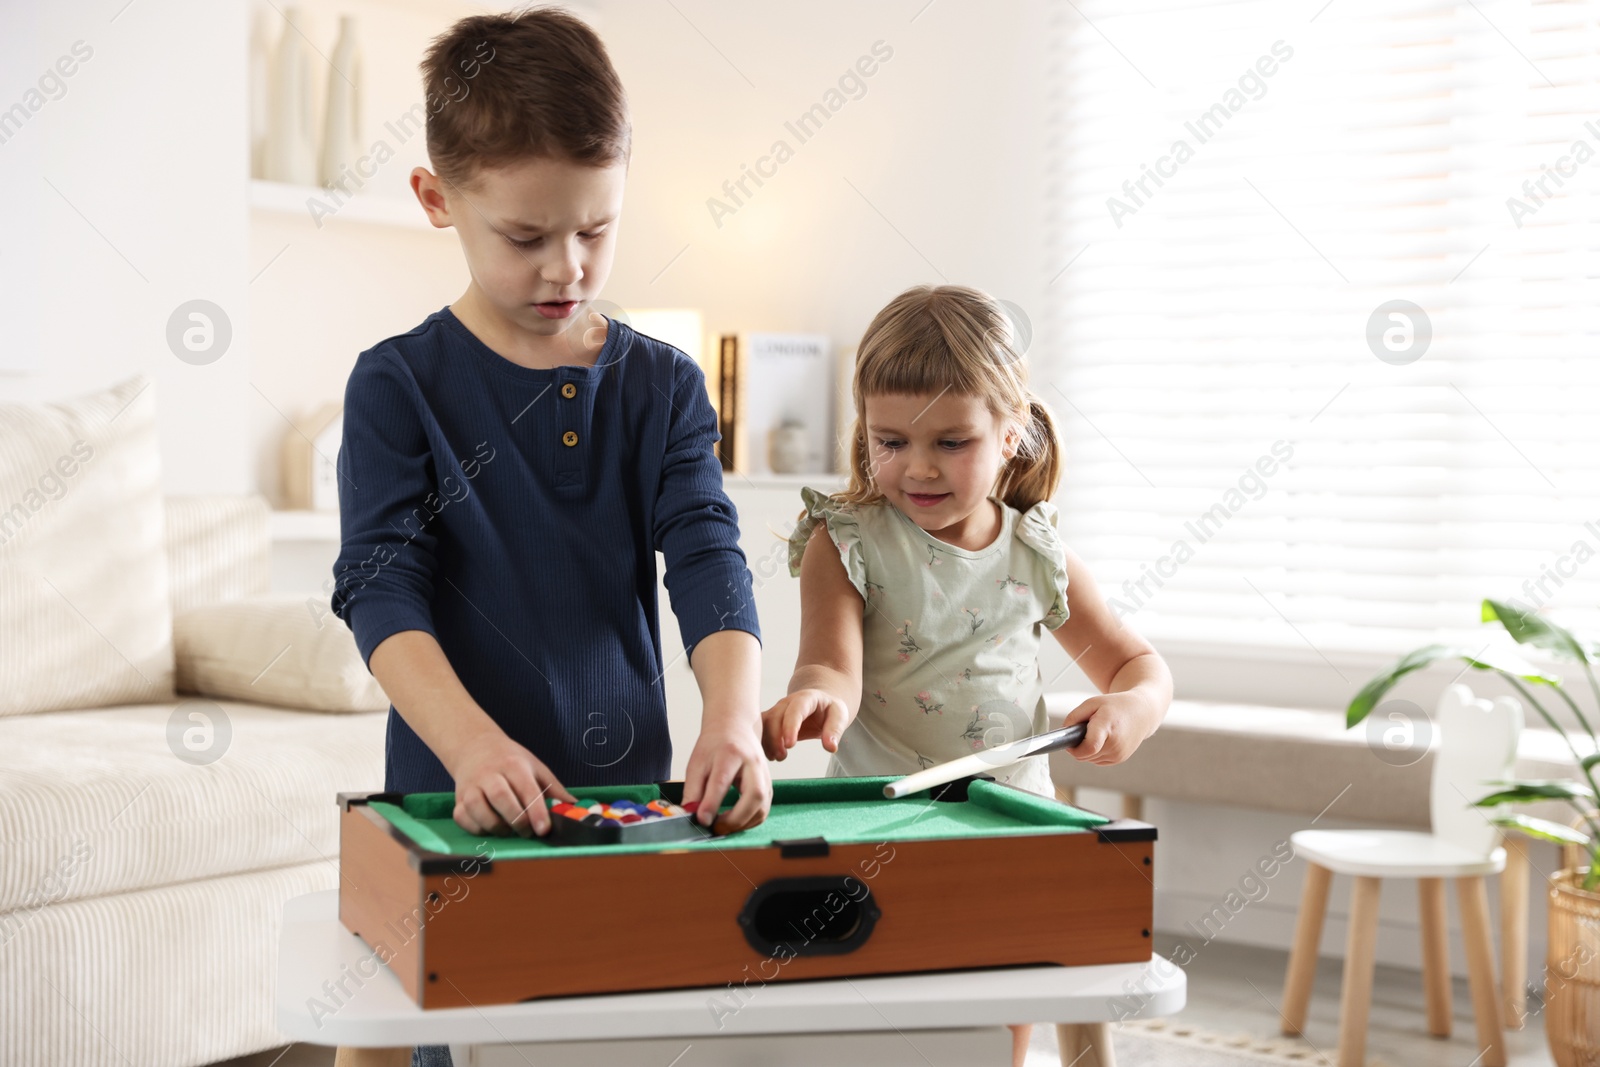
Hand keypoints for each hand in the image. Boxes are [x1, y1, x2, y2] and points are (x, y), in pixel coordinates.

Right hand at [447, 728, 576, 836]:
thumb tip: (575, 808)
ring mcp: (471, 786)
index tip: (544, 830)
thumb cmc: (511, 761)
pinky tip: (489, 826)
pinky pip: (463, 818)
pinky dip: (476, 828)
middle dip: (517, 820)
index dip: (536, 811)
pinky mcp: (458, 799)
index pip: (526, 789)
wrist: (476, 747)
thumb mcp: (536, 768)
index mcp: (514, 765)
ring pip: (477, 810)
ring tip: (508, 829)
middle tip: (528, 831)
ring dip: (495, 826)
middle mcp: (490, 774)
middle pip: (501, 798)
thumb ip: (554, 790)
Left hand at [683, 716, 771, 832]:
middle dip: (735, 819)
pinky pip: (763, 809)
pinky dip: (749, 821)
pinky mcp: (769, 784)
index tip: (702, 820)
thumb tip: (690, 815)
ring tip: (722, 826)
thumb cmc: (714, 745)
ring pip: (762, 806)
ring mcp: (765, 774)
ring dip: (743, 823)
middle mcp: (753, 763)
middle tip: (715, 828)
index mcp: (731, 753)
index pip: (722, 781)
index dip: (712, 803)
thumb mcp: (697, 763)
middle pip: (754, 795)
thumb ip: (693, 790)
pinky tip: (734, 821)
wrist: (735, 726)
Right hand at [761, 689, 852, 761]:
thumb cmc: (829, 710)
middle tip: (782, 756)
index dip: (790, 726)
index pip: (795, 710)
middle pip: (774, 717)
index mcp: (806, 698)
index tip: (789, 745)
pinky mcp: (770, 720)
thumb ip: (835, 730)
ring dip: (766, 741)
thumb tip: (831, 747)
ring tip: (777, 757)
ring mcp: (777, 710)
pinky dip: (761, 742)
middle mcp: (787, 702)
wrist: (819, 703)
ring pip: (763, 723)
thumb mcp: (839, 716)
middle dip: (775, 738)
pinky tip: (770, 755)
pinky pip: (760, 729)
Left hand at [1060, 689, 1162, 765]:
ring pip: (1090, 759)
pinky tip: (1102, 739)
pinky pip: (1098, 760)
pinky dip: (1095, 752)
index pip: (1088, 747)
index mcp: (1107, 727)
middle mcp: (1115, 744)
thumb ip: (1074, 716)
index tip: (1069, 743)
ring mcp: (1119, 754)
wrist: (1142, 712)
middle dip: (1079, 746)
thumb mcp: (1092, 703)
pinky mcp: (1120, 759)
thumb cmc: (1115, 706)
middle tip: (1084, 731)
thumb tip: (1063, 733)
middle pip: (1085, 755)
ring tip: (1096, 733)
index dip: (1074, 749)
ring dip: (1087, 749)